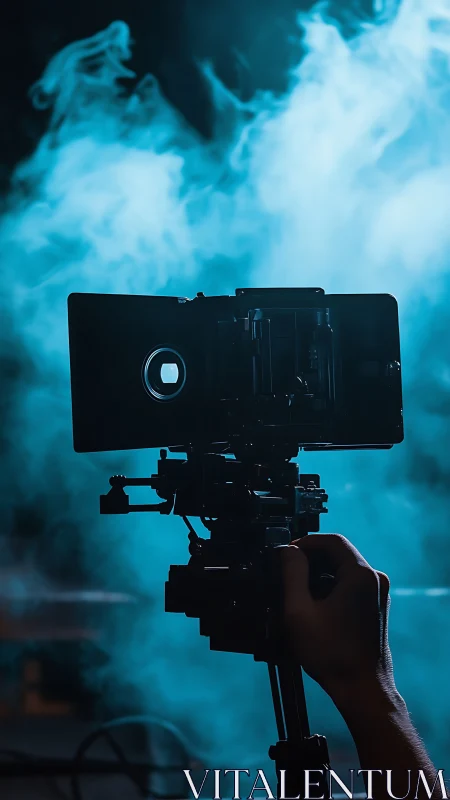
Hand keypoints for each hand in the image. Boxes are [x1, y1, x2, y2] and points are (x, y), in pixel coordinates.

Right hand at [281, 534, 396, 713]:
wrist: (362, 690)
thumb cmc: (330, 654)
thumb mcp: (299, 611)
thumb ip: (292, 574)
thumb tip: (288, 551)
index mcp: (361, 575)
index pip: (332, 540)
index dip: (306, 542)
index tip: (286, 553)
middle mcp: (375, 579)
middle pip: (340, 553)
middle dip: (311, 558)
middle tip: (287, 571)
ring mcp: (378, 594)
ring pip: (345, 570)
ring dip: (320, 574)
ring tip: (297, 591)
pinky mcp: (376, 607)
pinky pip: (352, 584)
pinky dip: (332, 586)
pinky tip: (314, 605)